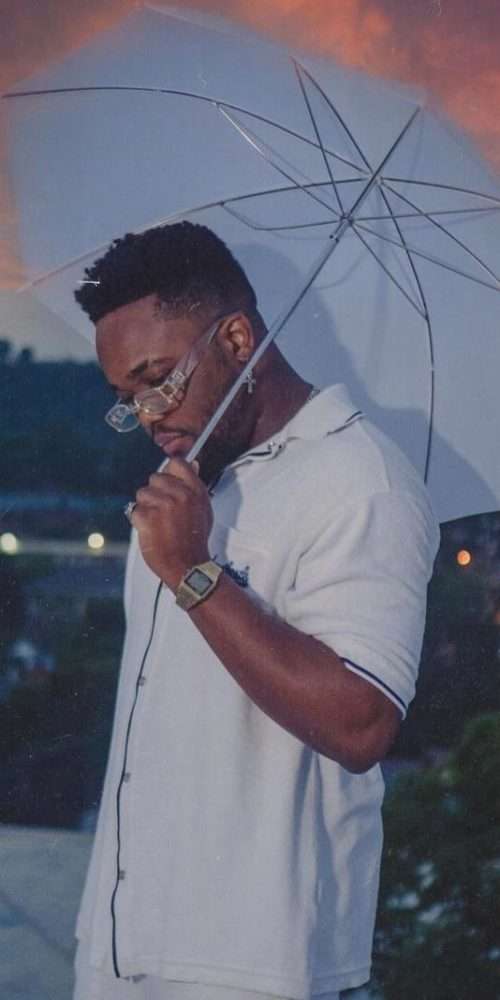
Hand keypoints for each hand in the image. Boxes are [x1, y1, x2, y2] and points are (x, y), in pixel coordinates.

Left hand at [130, 458, 212, 589]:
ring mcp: (163, 505)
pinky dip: (139, 522)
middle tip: (162, 511)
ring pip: (142, 494)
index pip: (177, 463)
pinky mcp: (147, 517)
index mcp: (195, 491)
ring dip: (145, 507)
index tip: (167, 483)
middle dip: (155, 493)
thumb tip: (193, 464)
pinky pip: (134, 511)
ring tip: (157, 523)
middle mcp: (180, 494)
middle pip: (155, 478)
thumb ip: (195, 486)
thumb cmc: (195, 540)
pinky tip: (151, 532)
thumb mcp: (204, 509)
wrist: (188, 566)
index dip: (168, 472)